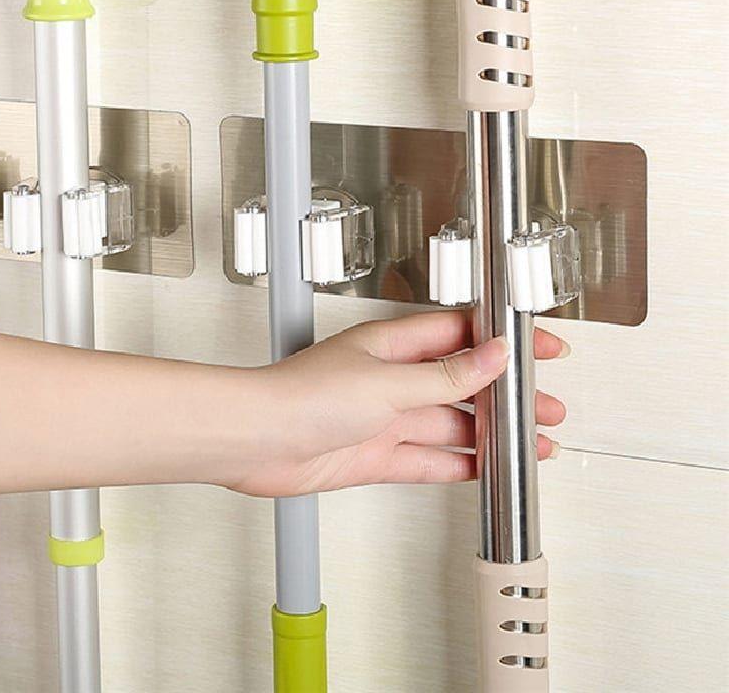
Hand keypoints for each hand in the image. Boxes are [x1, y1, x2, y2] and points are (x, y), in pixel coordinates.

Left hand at [225, 310, 566, 496]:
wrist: (257, 442)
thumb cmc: (302, 397)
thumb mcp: (388, 382)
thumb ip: (445, 375)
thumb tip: (493, 355)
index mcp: (392, 345)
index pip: (462, 335)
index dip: (503, 340)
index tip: (541, 345)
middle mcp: (390, 378)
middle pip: (463, 383)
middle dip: (508, 395)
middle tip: (548, 407)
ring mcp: (384, 418)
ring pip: (451, 423)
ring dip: (493, 434)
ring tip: (533, 445)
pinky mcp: (375, 455)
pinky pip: (429, 460)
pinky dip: (460, 464)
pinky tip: (485, 469)